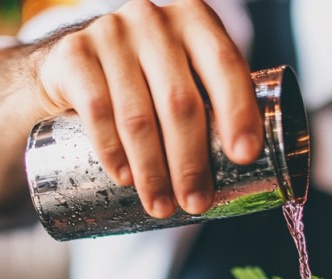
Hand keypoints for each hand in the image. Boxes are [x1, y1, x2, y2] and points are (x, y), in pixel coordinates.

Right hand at [35, 0, 264, 217]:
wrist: (73, 65)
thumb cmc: (146, 79)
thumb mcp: (185, 75)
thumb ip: (215, 103)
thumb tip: (258, 169)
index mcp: (194, 19)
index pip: (225, 64)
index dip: (238, 111)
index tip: (245, 156)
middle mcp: (153, 18)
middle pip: (181, 102)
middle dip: (191, 162)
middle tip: (196, 203)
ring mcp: (110, 32)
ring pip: (138, 116)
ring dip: (153, 170)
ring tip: (162, 206)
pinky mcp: (74, 54)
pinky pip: (97, 111)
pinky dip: (113, 151)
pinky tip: (125, 178)